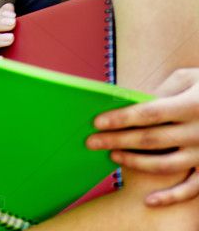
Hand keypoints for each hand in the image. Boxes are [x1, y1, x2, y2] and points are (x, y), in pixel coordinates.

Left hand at [88, 67, 198, 205]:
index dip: (121, 118)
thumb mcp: (188, 78)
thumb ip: (163, 89)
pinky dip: (170, 198)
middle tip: (91, 142)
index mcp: (190, 105)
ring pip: (165, 166)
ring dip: (135, 163)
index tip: (97, 122)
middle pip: (150, 140)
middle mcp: (197, 132)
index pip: (149, 113)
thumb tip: (132, 101)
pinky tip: (148, 201)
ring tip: (112, 157)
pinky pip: (191, 189)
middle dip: (117, 140)